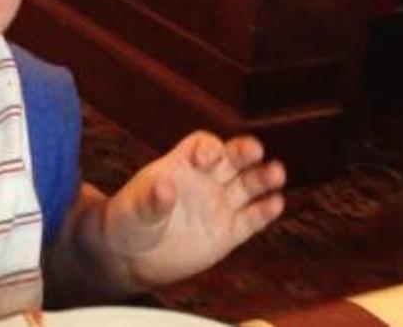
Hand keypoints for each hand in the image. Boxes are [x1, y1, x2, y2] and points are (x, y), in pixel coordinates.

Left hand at [103, 131, 285, 287]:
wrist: (130, 256)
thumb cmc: (126, 224)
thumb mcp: (133, 211)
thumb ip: (150, 201)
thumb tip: (164, 187)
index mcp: (180, 166)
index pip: (202, 145)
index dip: (208, 147)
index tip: (207, 159)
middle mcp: (204, 180)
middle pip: (232, 158)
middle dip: (244, 151)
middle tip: (255, 150)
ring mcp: (218, 205)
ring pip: (248, 185)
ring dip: (263, 177)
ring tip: (276, 172)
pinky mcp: (228, 233)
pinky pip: (252, 219)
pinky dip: (265, 210)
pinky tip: (276, 203)